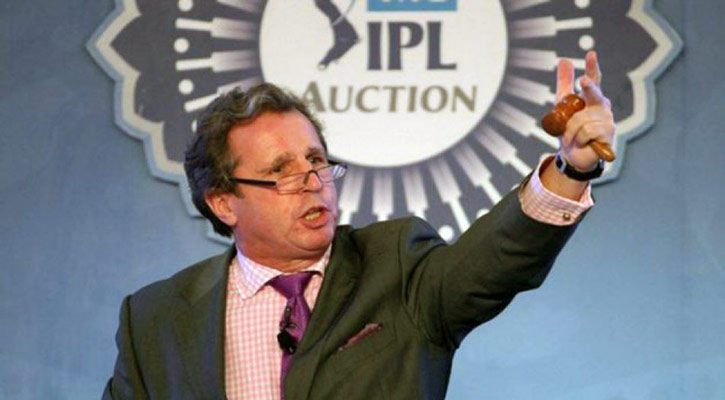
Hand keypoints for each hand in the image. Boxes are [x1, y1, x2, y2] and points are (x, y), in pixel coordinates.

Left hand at [556, 51, 614, 170]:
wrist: (573, 154)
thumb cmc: (570, 129)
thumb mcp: (563, 106)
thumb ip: (565, 84)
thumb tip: (564, 60)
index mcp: (592, 97)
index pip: (594, 78)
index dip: (592, 67)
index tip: (591, 54)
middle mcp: (602, 106)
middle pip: (594, 94)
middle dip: (589, 88)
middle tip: (583, 81)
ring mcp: (607, 119)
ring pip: (581, 119)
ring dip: (570, 130)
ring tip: (572, 137)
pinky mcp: (608, 134)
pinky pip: (586, 132)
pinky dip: (578, 139)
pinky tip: (581, 143)